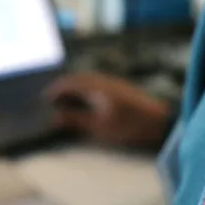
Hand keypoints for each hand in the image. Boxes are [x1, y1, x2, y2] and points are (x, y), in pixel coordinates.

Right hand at [45, 73, 170, 147]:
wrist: (159, 121)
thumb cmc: (129, 126)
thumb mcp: (99, 127)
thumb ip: (76, 120)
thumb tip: (55, 117)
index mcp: (96, 87)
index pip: (70, 83)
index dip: (56, 90)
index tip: (45, 98)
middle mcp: (104, 80)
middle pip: (78, 78)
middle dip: (64, 87)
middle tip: (54, 99)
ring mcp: (115, 83)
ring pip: (89, 80)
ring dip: (76, 87)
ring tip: (68, 101)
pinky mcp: (122, 88)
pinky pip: (98, 83)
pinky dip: (87, 89)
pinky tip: (89, 101)